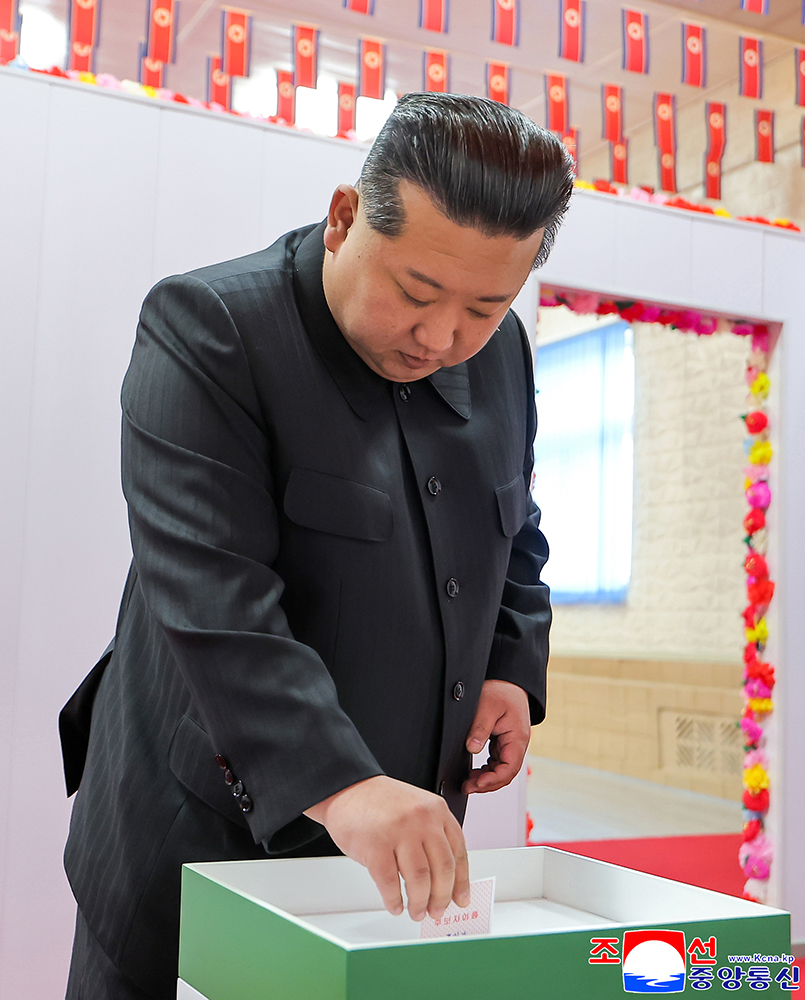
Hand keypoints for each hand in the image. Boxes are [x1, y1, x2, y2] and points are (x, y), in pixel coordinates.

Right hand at [303, 775, 469, 921]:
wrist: (346, 788)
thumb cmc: (380, 802)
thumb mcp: (417, 808)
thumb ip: (433, 835)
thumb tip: (445, 878)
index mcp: (436, 810)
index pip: (458, 852)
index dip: (462, 881)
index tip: (461, 899)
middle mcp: (421, 820)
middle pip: (442, 869)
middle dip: (441, 897)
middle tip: (437, 911)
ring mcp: (399, 832)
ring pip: (419, 879)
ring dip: (419, 902)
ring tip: (416, 911)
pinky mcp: (375, 846)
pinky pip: (390, 883)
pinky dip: (394, 900)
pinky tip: (395, 905)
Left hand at [462, 679, 530, 793]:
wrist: (509, 681)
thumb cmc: (502, 691)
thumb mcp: (487, 706)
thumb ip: (480, 728)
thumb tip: (472, 748)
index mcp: (517, 738)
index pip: (510, 768)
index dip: (493, 779)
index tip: (477, 783)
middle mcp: (517, 744)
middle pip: (506, 773)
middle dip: (487, 784)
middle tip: (467, 786)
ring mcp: (511, 744)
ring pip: (501, 770)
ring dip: (486, 779)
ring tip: (468, 782)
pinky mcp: (504, 742)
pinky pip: (497, 762)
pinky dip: (487, 770)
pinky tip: (475, 772)